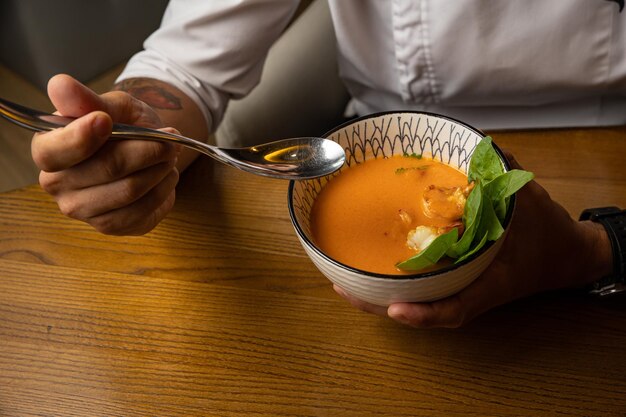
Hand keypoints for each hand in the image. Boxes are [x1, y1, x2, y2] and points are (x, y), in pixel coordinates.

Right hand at [31, 74, 179, 234]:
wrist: (148, 149)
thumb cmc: (124, 125)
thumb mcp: (112, 105)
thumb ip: (88, 99)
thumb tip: (60, 85)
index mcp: (48, 148)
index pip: (55, 151)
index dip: (81, 138)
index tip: (105, 120)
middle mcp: (57, 183)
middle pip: (106, 169)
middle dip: (146, 149)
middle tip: (169, 138)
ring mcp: (81, 209)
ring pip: (129, 191)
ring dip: (159, 169)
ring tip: (169, 154)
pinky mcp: (109, 226)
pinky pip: (142, 212)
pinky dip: (163, 189)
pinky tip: (166, 176)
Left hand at [334, 151, 611, 327]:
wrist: (565, 256)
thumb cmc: (548, 233)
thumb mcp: (529, 199)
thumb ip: (504, 172)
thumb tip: (478, 144)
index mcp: (492, 281)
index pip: (457, 308)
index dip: (425, 314)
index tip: (394, 309)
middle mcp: (472, 291)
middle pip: (423, 311)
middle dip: (381, 306)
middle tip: (343, 290)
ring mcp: (463, 290)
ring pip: (417, 305)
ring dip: (380, 300)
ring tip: (342, 285)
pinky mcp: (458, 283)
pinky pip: (423, 291)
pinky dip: (395, 287)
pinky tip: (370, 274)